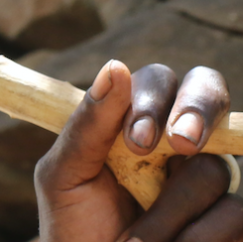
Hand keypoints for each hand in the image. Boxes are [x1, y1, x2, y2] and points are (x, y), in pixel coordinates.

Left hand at [36, 59, 242, 240]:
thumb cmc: (73, 224)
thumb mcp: (65, 174)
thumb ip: (88, 124)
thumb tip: (116, 67)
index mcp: (134, 120)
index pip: (158, 81)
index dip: (153, 101)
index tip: (136, 141)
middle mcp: (178, 144)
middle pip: (209, 92)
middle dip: (196, 112)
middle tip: (181, 145)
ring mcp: (209, 184)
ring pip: (215, 169)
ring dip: (171, 210)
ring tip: (135, 240)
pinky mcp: (230, 226)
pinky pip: (236, 215)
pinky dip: (197, 236)